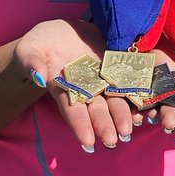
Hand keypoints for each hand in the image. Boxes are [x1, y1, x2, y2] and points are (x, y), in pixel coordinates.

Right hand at [13, 20, 147, 151]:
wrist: (62, 32)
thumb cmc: (41, 43)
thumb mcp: (30, 49)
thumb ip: (31, 63)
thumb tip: (38, 78)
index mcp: (63, 89)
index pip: (71, 110)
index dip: (80, 125)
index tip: (87, 142)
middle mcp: (85, 89)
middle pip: (96, 110)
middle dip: (104, 125)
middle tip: (113, 141)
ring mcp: (102, 79)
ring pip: (114, 100)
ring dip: (122, 115)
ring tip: (129, 129)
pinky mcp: (115, 67)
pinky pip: (128, 82)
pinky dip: (136, 94)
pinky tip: (144, 107)